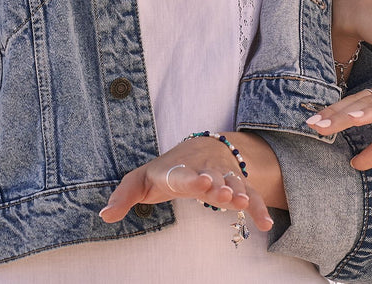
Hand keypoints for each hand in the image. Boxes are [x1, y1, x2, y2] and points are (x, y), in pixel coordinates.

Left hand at [100, 134, 273, 230]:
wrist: (200, 146)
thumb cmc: (165, 170)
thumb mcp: (141, 179)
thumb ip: (124, 195)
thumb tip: (104, 216)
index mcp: (179, 170)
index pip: (184, 174)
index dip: (194, 179)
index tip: (203, 183)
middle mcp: (204, 170)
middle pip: (213, 177)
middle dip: (220, 186)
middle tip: (226, 196)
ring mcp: (222, 176)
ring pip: (233, 183)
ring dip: (239, 194)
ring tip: (244, 204)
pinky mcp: (236, 185)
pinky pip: (249, 195)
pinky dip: (258, 208)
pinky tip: (266, 225)